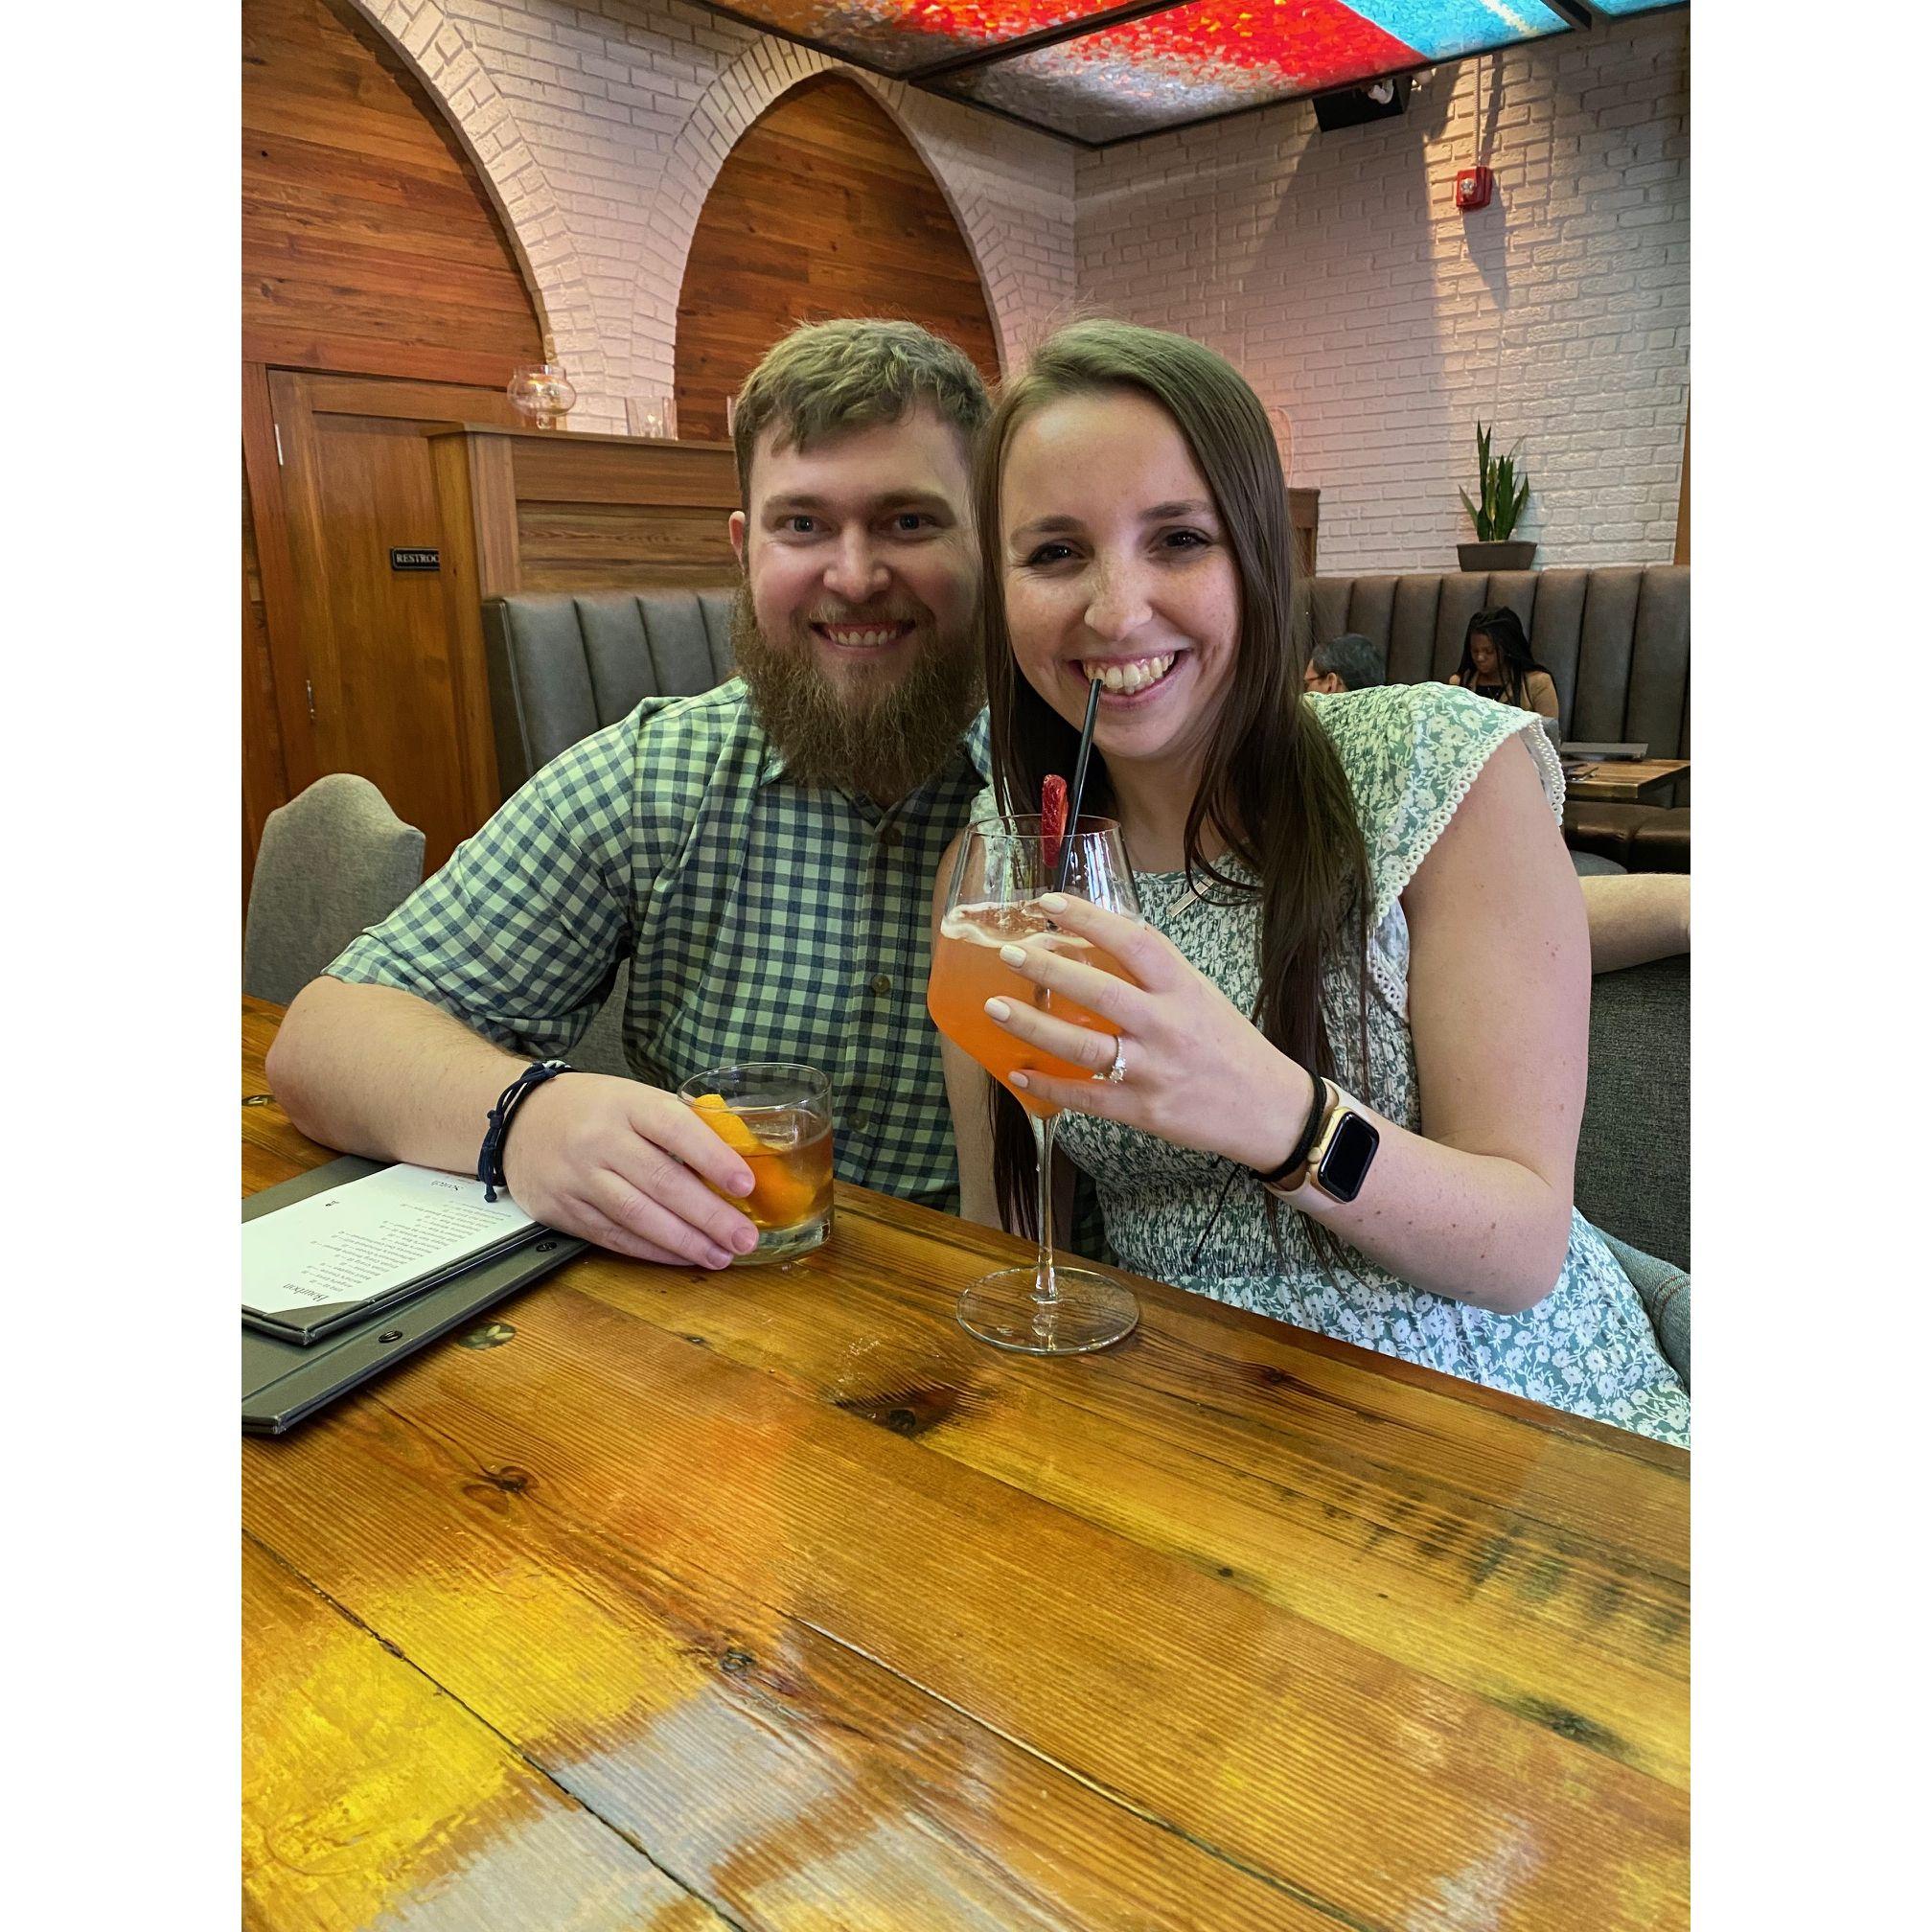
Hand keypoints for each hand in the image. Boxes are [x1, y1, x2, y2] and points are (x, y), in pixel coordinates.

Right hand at [502, 1073, 760, 1269]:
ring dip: (684, 1241)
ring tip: (720, 1255)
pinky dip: (652, 1251)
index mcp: (627, 1104)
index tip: (745, 1184)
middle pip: (661, 1181)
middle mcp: (601, 1140)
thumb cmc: (594, 1110)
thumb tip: (737, 1158)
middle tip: (744, 1236)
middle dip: (708, 1214)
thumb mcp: (635, 1099)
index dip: (713, 1158)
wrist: (520, 1120)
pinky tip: (682, 1256)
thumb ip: (680, 1125)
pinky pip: (613, 1236)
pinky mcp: (563, 1209)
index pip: (675, 1129)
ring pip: (637, 1215)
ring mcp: (578, 1177)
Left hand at [985, 893, 1317, 1172]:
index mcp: (1184, 989)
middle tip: (1009, 952)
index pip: (1134, 941)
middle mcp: (1168, 1026)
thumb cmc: (1230, 1046)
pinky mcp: (1143, 1110)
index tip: (1049, 903)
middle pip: (1099, 993)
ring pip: (1083, 1046)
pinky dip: (1049, 1085)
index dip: (1089, 918)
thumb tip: (1101, 937)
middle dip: (1049, 970)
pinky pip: (1086, 1097)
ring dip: (1034, 1025)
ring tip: (996, 1006)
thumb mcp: (1202, 995)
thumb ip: (1157, 972)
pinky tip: (1018, 1070)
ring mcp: (1154, 1070)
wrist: (1270, 1111)